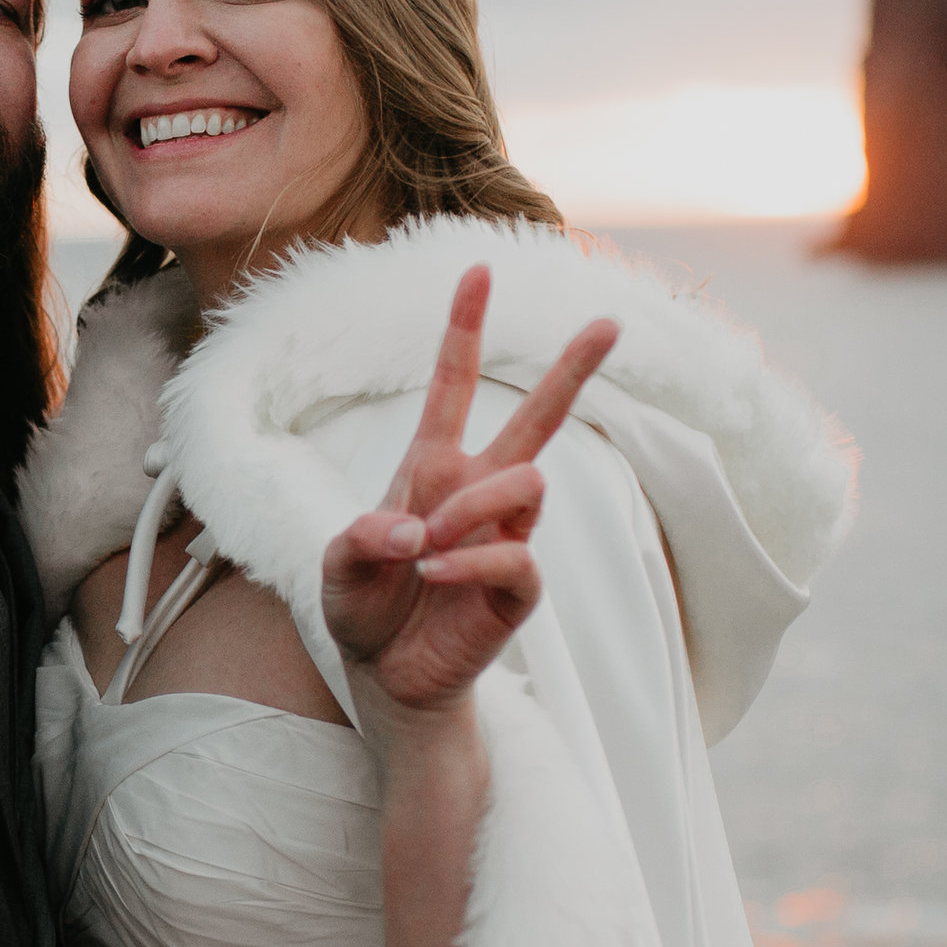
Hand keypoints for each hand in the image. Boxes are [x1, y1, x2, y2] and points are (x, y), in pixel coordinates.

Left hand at [322, 264, 616, 720]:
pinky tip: (436, 573)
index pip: (452, 385)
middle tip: (609, 321)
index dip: (464, 328)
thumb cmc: (362, 610)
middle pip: (538, 419)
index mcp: (431, 467)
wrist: (384, 678)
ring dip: (474, 509)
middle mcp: (477, 492)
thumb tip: (415, 531)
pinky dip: (472, 559)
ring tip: (429, 545)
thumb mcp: (337, 567)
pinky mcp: (519, 586)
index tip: (478, 268)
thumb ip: (361, 540)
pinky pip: (516, 555)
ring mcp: (505, 536)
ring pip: (527, 483)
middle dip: (572, 369)